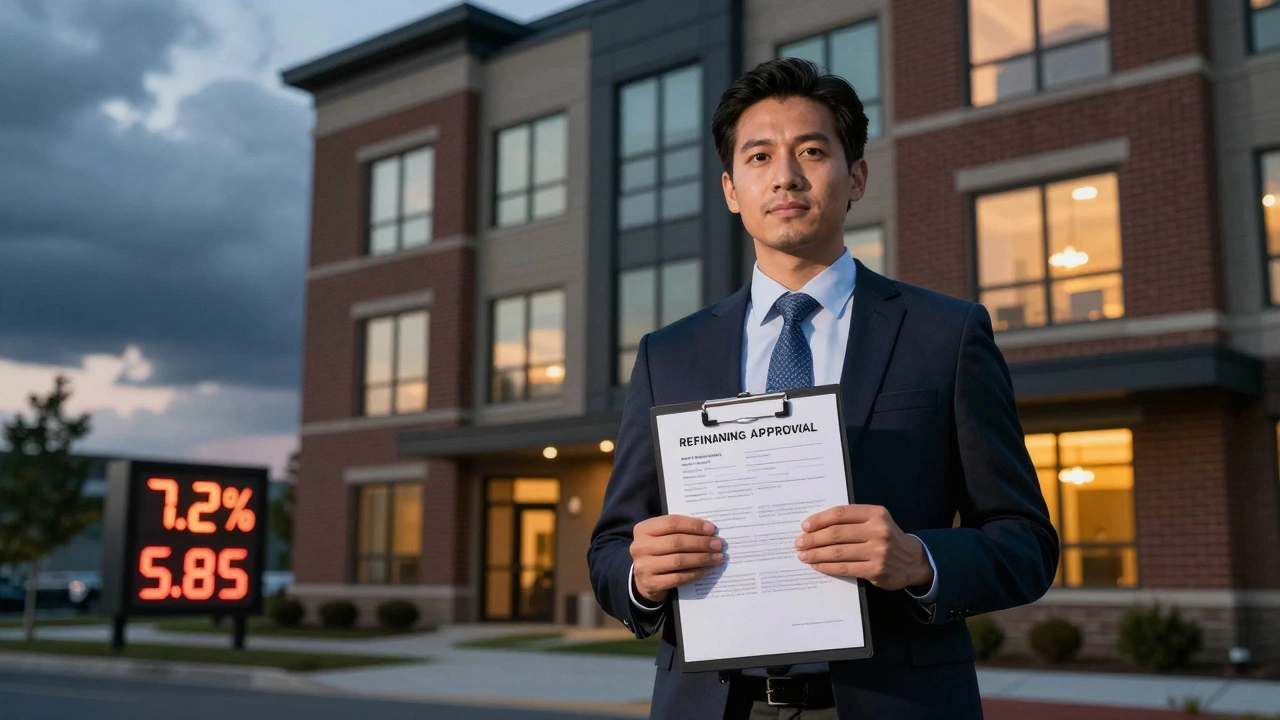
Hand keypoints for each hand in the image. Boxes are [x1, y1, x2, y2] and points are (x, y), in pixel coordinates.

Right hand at [630, 515, 723, 603]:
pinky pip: (678, 578)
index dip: (693, 525)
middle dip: (700, 543)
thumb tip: (709, 531)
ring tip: (717, 557)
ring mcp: (644, 566)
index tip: (712, 529)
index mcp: (643, 529)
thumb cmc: (659, 551)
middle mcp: (640, 547)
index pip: (671, 523)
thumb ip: (680, 531)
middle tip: (718, 544)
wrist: (644, 578)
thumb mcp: (662, 536)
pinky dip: (695, 573)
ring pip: (678, 560)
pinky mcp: (651, 583)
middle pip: (676, 542)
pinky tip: (707, 569)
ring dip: (702, 558)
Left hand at [794, 504, 932, 591]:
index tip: (805, 526)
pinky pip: (845, 567)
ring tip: (803, 555)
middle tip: (799, 543)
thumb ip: (852, 521)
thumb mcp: (875, 521)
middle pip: (837, 533)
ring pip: (838, 551)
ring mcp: (878, 551)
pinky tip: (817, 566)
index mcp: (875, 513)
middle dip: (813, 539)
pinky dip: (827, 567)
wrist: (913, 560)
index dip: (819, 519)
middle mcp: (878, 530)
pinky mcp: (876, 569)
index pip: (841, 514)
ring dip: (816, 554)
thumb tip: (816, 526)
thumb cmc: (886, 538)